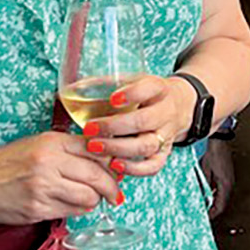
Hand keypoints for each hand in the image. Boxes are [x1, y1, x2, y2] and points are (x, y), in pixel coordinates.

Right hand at [0, 132, 121, 224]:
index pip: (98, 151)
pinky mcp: (37, 210)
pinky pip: (71, 212)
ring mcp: (43, 188)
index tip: (119, 170)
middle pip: (98, 176)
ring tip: (93, 198)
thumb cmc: (11, 161)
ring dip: (95, 200)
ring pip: (88, 198)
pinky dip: (79, 210)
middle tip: (116, 193)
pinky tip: (75, 205)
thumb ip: (72, 148)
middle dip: (112, 187)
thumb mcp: (41, 143)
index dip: (113, 163)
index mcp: (53, 143)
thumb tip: (107, 159)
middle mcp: (50, 164)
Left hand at [81, 75, 198, 178]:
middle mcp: (166, 111)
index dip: (133, 94)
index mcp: (159, 88)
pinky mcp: (165, 152)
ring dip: (119, 148)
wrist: (177, 105)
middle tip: (89, 129)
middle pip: (144, 121)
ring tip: (94, 147)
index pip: (150, 88)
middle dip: (114, 126)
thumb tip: (72, 88)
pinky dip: (135, 169)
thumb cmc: (146, 93)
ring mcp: (167, 133)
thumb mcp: (134, 80)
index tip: (113, 99)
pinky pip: (154, 165)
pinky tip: (114, 165)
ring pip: (147, 145)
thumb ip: (109, 83)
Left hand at [200, 142, 234, 219]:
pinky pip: (222, 190)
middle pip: (222, 203)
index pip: (220, 206)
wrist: (219, 140)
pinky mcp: (227, 176)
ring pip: (222, 197)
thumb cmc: (213, 153)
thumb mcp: (205, 171)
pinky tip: (206, 194)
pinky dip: (214, 195)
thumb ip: (203, 185)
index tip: (204, 217)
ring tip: (203, 205)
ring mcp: (230, 179)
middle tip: (202, 213)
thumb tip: (200, 197)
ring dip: (214, 202)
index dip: (212, 214)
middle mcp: (229, 184)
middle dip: (212, 210)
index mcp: (225, 185)